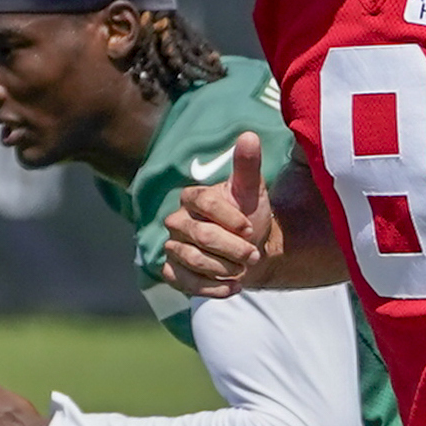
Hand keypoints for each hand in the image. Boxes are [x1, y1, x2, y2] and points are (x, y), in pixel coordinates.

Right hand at [162, 131, 275, 296]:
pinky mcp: (171, 272)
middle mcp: (176, 221)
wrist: (248, 250)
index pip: (204, 202)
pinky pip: (183, 282)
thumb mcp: (252, 191)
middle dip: (232, 248)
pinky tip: (233, 288)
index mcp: (192, 197)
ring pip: (192, 260)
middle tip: (253, 256)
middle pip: (200, 235)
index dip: (230, 218)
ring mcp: (171, 247)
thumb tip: (249, 135)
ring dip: (224, 269)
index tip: (250, 229)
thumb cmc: (248, 216)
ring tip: (244, 270)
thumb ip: (248, 166)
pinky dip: (211, 289)